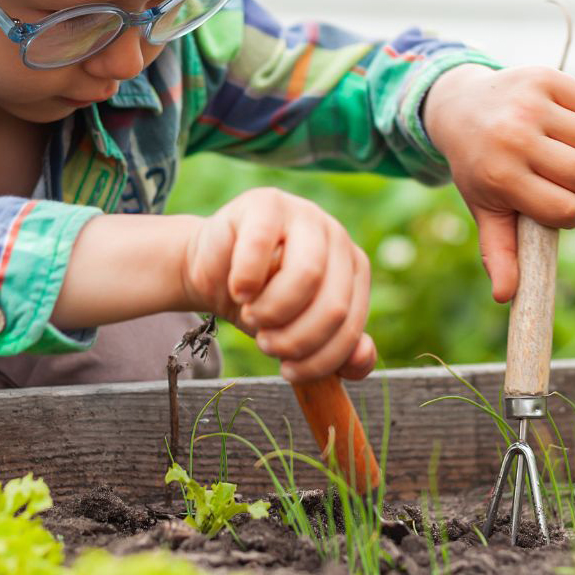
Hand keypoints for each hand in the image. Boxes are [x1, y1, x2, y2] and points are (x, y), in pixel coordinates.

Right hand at [180, 188, 375, 383]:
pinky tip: (238, 289)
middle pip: (334, 305)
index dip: (321, 359)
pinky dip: (245, 280)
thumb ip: (337, 352)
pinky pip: (261, 246)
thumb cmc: (261, 302)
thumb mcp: (299, 331)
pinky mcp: (267, 202)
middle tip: (267, 344)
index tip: (289, 371)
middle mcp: (337, 237)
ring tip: (251, 315)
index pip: (351, 326)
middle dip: (296, 339)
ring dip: (273, 310)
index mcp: (354, 269)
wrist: (213, 269)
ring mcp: (304, 214)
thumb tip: (361, 359)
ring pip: (308, 274)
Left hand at [423, 63, 574, 302]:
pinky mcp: (543, 77)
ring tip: (552, 145)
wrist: (459, 106)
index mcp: (501, 177)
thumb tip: (506, 297)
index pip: (567, 210)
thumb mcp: (485, 208)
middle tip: (550, 172)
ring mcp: (528, 104)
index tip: (551, 204)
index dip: (567, 212)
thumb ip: (499, 252)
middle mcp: (514, 138)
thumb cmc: (480, 165)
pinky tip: (555, 120)